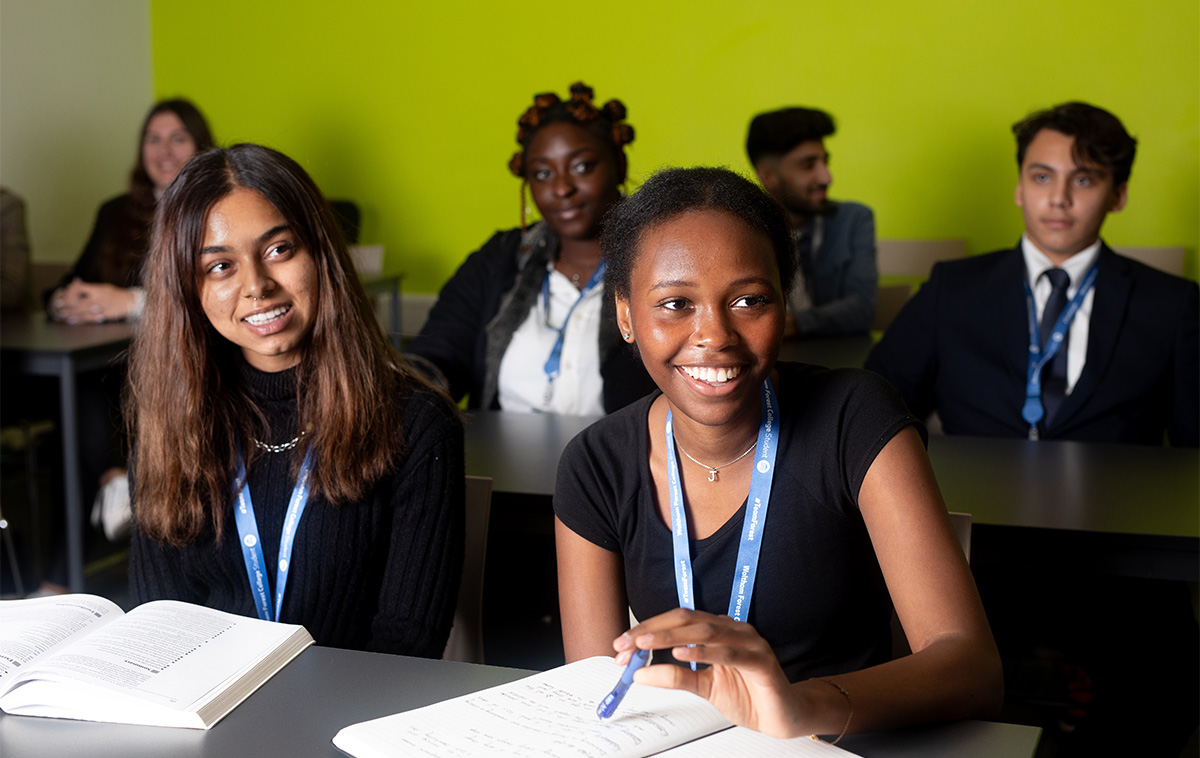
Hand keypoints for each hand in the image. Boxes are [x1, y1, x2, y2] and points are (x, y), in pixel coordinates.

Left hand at [50, 279, 135, 322]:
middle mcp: (99, 299)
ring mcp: (102, 308)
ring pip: (82, 312)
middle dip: (66, 304)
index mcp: (98, 289)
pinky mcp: (104, 316)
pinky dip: (79, 320)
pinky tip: (72, 320)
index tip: (62, 294)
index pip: (79, 289)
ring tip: (62, 314)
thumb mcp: (103, 287)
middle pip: (78, 302)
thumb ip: (89, 287)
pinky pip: (89, 319)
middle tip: (58, 305)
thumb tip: (75, 283)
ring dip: (70, 313)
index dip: (69, 291)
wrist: (131, 302)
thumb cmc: (115, 294)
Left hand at [613, 608, 805, 737]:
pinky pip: (730, 652)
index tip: (622, 644)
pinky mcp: (761, 660)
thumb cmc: (747, 695)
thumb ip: (675, 677)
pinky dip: (704, 651)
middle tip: (628, 643)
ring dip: (671, 637)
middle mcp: (732, 629)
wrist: (781, 716)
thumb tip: (641, 673)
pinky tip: (682, 653)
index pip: (677, 620)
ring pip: (705, 631)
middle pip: (687, 620)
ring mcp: (748, 641)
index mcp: (718, 629)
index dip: (648, 629)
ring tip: (646, 644)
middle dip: (653, 631)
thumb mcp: (703, 686)